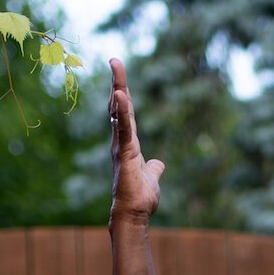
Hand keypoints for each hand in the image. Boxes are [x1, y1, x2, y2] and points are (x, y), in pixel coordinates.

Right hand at [109, 55, 165, 223]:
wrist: (134, 214)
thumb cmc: (140, 197)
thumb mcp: (152, 176)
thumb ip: (155, 168)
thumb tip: (159, 164)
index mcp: (129, 143)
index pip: (126, 113)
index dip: (123, 92)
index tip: (118, 73)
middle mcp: (121, 141)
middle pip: (119, 106)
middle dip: (117, 82)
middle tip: (114, 60)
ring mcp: (121, 145)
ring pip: (119, 112)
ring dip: (118, 89)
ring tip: (116, 68)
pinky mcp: (125, 152)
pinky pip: (123, 128)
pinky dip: (122, 111)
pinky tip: (120, 95)